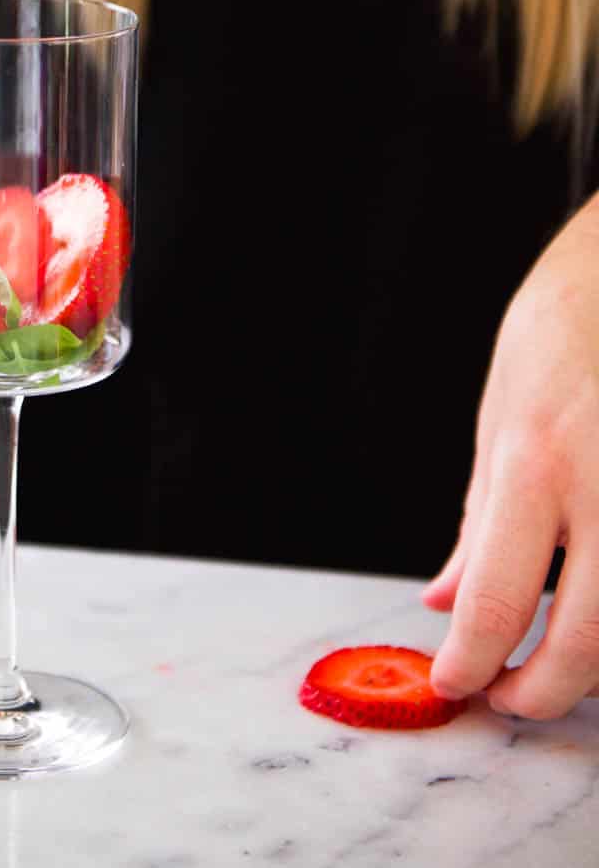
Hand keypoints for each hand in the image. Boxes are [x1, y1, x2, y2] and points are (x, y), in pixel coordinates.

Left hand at [424, 199, 598, 718]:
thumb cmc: (564, 329)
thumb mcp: (501, 414)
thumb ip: (480, 518)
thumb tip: (445, 600)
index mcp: (534, 460)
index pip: (494, 601)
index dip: (471, 665)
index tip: (457, 683)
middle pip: (583, 641)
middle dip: (542, 693)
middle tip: (513, 699)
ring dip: (595, 664)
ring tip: (560, 661)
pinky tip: (597, 605)